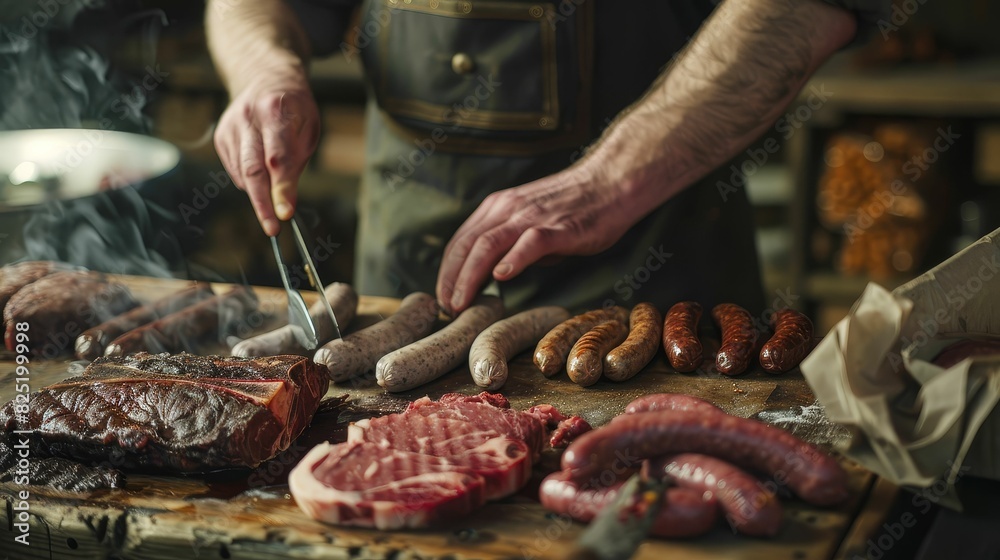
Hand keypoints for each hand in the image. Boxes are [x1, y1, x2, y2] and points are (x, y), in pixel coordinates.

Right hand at [214, 71, 318, 235]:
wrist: (264, 77)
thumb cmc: (294, 108)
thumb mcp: (308, 129)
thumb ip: (296, 164)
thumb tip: (286, 203)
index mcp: (275, 111)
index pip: (278, 158)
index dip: (281, 188)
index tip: (286, 214)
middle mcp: (248, 117)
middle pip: (252, 169)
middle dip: (262, 203)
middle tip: (272, 228)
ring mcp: (230, 127)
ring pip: (242, 172)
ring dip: (258, 194)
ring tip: (274, 200)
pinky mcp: (221, 136)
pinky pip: (235, 170)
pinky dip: (249, 182)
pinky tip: (261, 177)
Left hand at [436, 163, 639, 314]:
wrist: (612, 181)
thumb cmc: (576, 206)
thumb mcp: (532, 222)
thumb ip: (512, 244)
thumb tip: (498, 273)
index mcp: (499, 207)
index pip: (461, 241)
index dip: (447, 271)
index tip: (444, 297)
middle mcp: (508, 209)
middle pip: (467, 245)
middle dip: (451, 279)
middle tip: (446, 307)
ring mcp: (532, 216)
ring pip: (488, 245)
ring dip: (470, 276)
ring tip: (462, 302)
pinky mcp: (558, 227)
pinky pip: (529, 243)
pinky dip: (512, 259)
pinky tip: (501, 277)